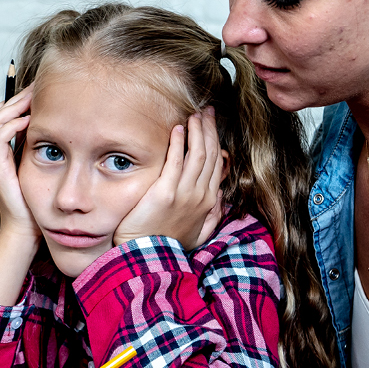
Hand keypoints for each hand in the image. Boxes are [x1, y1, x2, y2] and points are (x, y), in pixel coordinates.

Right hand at [0, 89, 39, 245]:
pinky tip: (28, 120)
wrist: (27, 229)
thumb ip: (43, 146)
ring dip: (13, 106)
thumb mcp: (43, 166)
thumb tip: (60, 125)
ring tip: (33, 98)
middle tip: (38, 86)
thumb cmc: (38, 200)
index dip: (19, 99)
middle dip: (17, 97)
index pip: (4, 115)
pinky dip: (11, 125)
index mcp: (4, 150)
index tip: (41, 89)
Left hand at [113, 108, 225, 249]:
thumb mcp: (198, 233)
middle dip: (209, 129)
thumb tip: (219, 196)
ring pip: (197, 155)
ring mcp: (184, 193)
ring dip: (197, 132)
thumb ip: (212, 215)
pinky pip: (175, 162)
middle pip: (209, 155)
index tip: (212, 125)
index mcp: (208, 201)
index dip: (215, 141)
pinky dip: (178, 143)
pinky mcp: (165, 192)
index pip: (216, 164)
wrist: (149, 256)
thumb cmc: (168, 244)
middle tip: (206, 111)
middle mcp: (201, 195)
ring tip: (194, 115)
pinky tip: (178, 128)